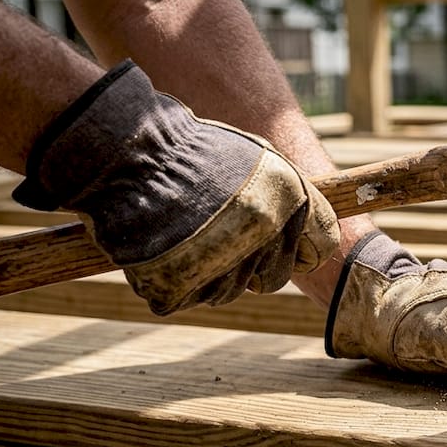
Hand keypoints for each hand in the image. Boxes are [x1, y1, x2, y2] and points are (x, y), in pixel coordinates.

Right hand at [12, 60, 339, 314]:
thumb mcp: (255, 158)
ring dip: (207, 273)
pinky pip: (185, 296)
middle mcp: (265, 232)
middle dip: (249, 266)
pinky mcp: (178, 285)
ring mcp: (222, 262)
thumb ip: (287, 196)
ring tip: (182, 237)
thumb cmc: (190, 151)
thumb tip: (307, 236)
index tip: (279, 249)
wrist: (125, 152)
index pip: (320, 247)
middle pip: (272, 278)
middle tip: (217, 243)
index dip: (300, 251)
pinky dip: (169, 280)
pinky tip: (159, 248)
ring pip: (226, 291)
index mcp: (290, 197)